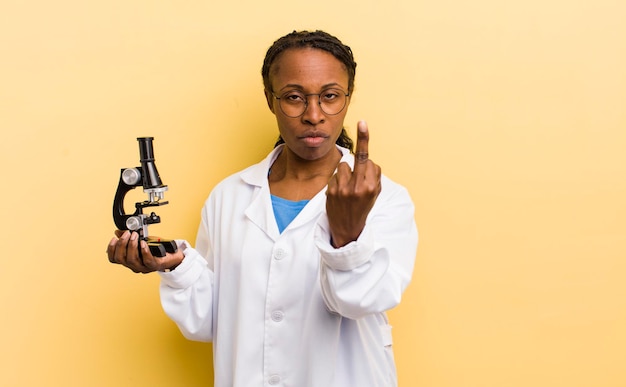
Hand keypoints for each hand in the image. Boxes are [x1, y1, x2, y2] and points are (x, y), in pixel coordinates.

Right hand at [107, 230, 183, 272]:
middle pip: (121, 259)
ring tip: (134, 235)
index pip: (114, 259)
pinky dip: (144, 251)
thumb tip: (118, 232)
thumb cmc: (156, 249)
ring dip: (131, 245)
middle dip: (122, 244)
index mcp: (129, 260)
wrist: (172, 254)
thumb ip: (129, 237)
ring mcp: (144, 267)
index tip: (114, 238)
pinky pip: (147, 260)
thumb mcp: (141, 240)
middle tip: (127, 233)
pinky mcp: (154, 266)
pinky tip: (143, 243)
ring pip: (131, 260)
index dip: (111, 249)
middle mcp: (134, 265)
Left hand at [326, 120, 381, 246]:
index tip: (364, 125)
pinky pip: (335, 174)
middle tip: (362, 122)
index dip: (367, 157)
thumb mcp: (374, 195)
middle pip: (360, 157)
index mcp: (371, 187)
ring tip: (347, 187)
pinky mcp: (332, 191)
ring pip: (344, 165)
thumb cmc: (362, 209)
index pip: (369, 161)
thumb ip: (373, 177)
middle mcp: (359, 187)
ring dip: (346, 172)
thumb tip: (369, 161)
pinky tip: (339, 192)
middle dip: (363, 139)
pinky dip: (337, 179)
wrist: (347, 230)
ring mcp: (344, 189)